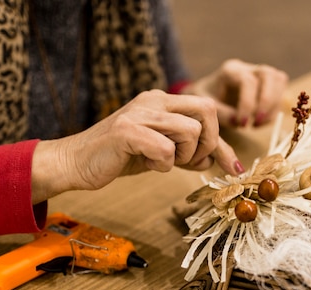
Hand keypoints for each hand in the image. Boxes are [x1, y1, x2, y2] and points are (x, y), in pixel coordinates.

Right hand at [31, 90, 242, 203]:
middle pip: (208, 111)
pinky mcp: (127, 132)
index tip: (234, 167)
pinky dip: (162, 165)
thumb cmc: (117, 157)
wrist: (76, 162)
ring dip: (184, 156)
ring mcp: (140, 113)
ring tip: (162, 163)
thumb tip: (211, 160)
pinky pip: (166, 150)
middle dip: (209, 143)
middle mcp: (153, 101)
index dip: (223, 143)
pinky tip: (146, 164)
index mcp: (162, 102)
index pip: (208, 111)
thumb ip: (185, 153)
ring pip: (191, 131)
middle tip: (190, 162)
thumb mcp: (158, 153)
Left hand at [182, 59, 288, 127]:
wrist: (208, 93)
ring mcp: (260, 73)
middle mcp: (247, 68)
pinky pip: (280, 91)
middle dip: (267, 101)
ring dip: (273, 105)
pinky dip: (274, 109)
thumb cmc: (205, 99)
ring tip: (258, 123)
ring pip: (279, 79)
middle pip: (269, 74)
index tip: (241, 124)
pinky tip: (260, 122)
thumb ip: (221, 113)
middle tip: (256, 122)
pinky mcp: (268, 83)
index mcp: (230, 70)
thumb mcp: (206, 106)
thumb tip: (238, 121)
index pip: (247, 81)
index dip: (248, 104)